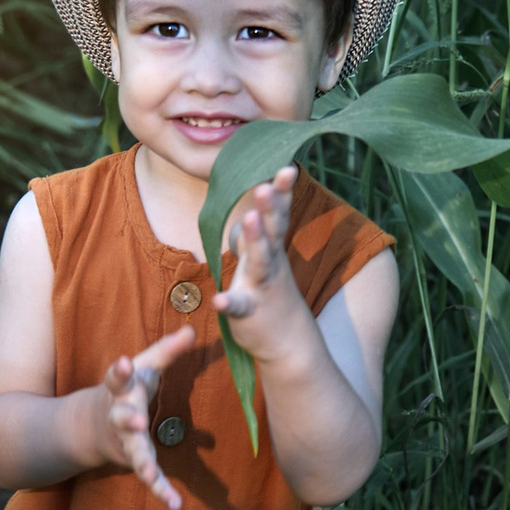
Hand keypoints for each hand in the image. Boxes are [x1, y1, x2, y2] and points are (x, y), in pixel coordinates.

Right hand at [95, 324, 194, 509]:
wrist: (89, 426)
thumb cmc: (125, 388)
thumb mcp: (143, 367)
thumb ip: (167, 350)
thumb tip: (192, 328)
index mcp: (119, 389)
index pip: (115, 377)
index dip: (118, 371)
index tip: (120, 362)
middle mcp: (117, 417)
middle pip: (120, 417)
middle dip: (127, 418)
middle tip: (136, 419)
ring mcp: (124, 442)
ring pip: (133, 453)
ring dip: (142, 463)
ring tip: (150, 476)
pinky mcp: (134, 461)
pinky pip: (148, 477)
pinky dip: (161, 491)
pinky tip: (175, 504)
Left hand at [212, 171, 307, 355]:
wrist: (290, 344)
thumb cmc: (272, 292)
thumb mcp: (267, 258)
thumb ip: (258, 231)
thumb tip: (249, 204)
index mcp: (273, 248)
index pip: (278, 214)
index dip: (282, 191)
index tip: (286, 165)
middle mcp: (271, 263)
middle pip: (272, 230)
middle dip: (269, 208)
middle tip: (265, 185)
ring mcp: (261, 287)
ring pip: (260, 261)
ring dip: (255, 240)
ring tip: (247, 218)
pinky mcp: (249, 313)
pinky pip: (239, 307)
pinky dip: (230, 303)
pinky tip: (219, 301)